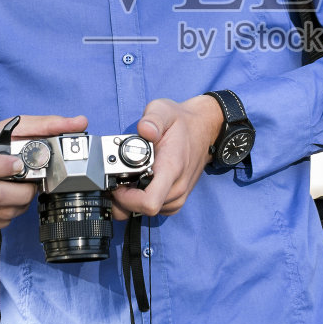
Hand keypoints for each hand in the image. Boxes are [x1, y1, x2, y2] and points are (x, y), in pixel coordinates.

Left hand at [111, 96, 223, 218]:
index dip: (126, 198)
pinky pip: (154, 210)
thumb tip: (144, 129)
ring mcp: (178, 196)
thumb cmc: (182, 123)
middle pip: (142, 210)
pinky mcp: (177, 200)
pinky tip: (138, 183)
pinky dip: (142, 201)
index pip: (149, 202)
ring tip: (129, 178)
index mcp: (171, 169)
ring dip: (132, 200)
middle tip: (118, 178)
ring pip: (146, 213)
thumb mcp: (164, 110)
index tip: (117, 183)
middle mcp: (176, 188)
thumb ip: (153, 119)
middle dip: (124, 198)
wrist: (204, 130)